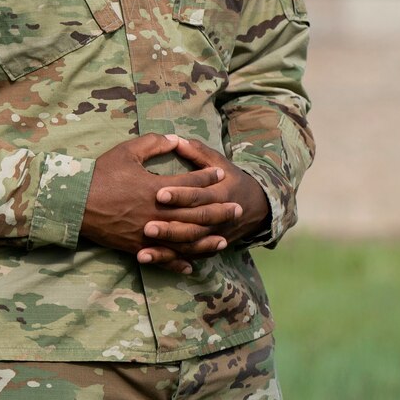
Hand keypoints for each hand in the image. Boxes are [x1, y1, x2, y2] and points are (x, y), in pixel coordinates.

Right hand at [82, 134, 242, 273]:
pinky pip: (164, 258)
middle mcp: (158, 212)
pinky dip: (179, 263)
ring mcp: (149, 233)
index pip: (191, 183)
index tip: (221, 175)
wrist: (75, 204)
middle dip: (219, 210)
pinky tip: (192, 266)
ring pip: (186, 240)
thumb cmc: (100, 175)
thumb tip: (174, 139)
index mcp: (157, 187)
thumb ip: (153, 143)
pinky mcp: (139, 247)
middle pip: (196, 213)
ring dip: (207, 240)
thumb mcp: (126, 152)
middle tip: (237, 208)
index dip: (208, 178)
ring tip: (224, 238)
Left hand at [148, 137, 269, 251]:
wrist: (256, 207)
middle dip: (170, 227)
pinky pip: (186, 256)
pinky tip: (147, 258)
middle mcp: (218, 219)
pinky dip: (167, 260)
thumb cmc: (231, 179)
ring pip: (189, 245)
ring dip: (166, 248)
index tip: (159, 193)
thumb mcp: (219, 162)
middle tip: (146, 226)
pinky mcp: (206, 249)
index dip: (180, 195)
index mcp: (220, 194)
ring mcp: (213, 236)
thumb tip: (175, 139)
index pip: (199, 196)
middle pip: (193, 224)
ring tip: (143, 248)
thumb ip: (197, 152)